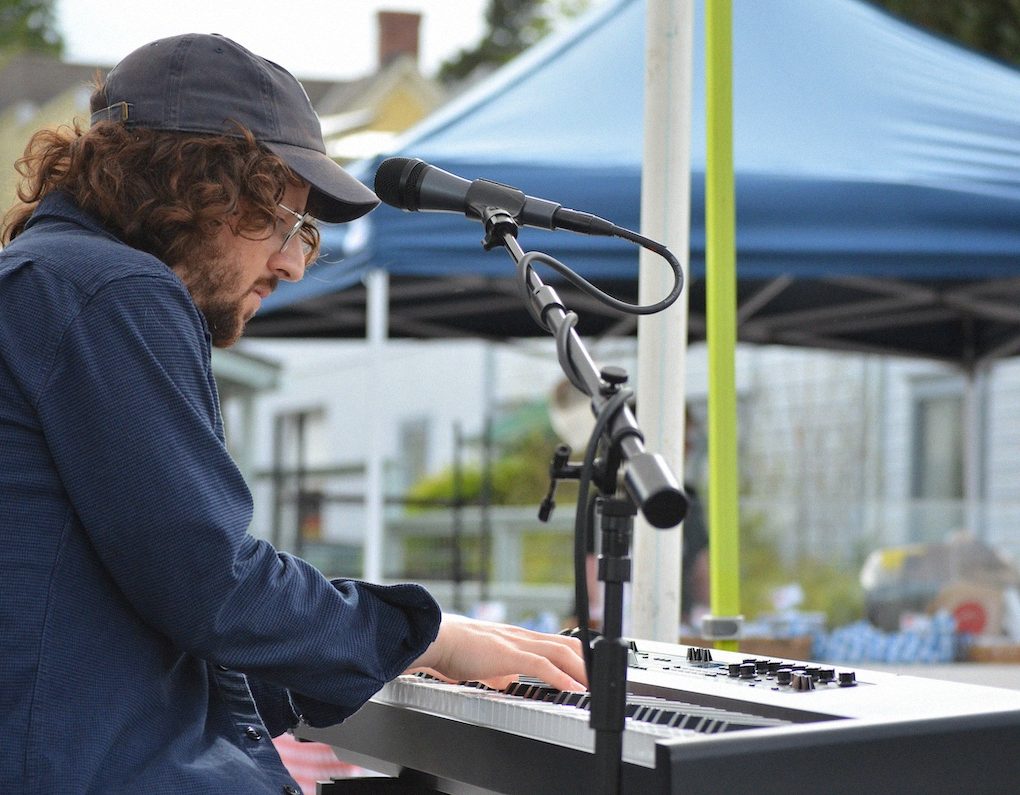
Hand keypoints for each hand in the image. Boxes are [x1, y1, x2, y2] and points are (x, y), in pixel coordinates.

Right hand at [406, 613, 587, 692]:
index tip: (592, 672)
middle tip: (603, 682)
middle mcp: (523, 637)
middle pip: (568, 645)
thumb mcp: (485, 662)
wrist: (437, 639)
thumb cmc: (455, 650)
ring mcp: (518, 643)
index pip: (558, 643)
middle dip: (589, 663)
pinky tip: (572, 689)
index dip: (579, 656)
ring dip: (582, 671)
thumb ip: (499, 670)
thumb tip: (504, 681)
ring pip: (561, 652)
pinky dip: (561, 678)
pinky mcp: (509, 654)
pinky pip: (542, 666)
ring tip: (595, 688)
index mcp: (519, 638)